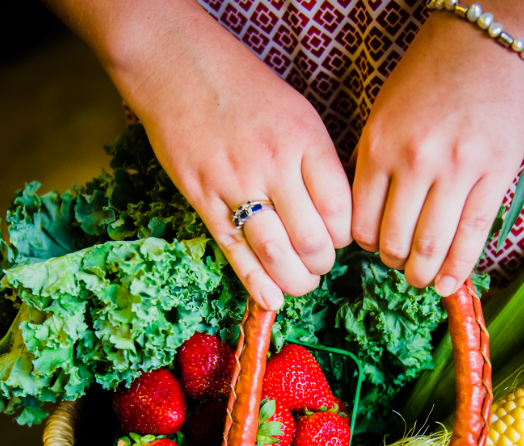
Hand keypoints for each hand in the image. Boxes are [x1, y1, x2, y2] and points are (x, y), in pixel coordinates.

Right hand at [50, 0, 351, 309]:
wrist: (178, 68)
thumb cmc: (245, 91)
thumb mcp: (298, 114)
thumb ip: (317, 163)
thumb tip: (336, 218)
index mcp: (305, 141)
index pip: (340, 211)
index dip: (345, 237)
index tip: (339, 238)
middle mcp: (273, 164)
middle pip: (312, 240)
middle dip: (322, 264)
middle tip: (318, 263)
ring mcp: (235, 184)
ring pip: (277, 254)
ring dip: (295, 280)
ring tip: (299, 280)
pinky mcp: (203, 198)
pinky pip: (235, 252)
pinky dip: (256, 284)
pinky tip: (271, 299)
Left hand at [351, 3, 523, 295]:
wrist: (488, 41)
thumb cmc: (432, 76)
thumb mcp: (385, 113)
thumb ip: (375, 163)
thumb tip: (370, 220)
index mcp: (380, 146)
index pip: (361, 221)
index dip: (366, 245)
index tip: (374, 248)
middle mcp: (414, 162)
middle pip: (394, 240)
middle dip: (395, 263)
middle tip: (401, 265)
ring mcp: (456, 170)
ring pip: (431, 246)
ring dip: (424, 273)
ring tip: (423, 278)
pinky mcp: (494, 175)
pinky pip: (472, 235)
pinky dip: (459, 268)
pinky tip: (451, 283)